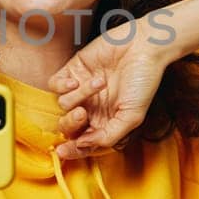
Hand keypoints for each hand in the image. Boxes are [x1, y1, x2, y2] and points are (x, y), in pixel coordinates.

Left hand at [49, 25, 170, 159]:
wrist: (143, 47)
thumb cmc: (143, 82)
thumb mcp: (132, 116)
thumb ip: (108, 136)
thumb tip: (81, 145)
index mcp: (104, 122)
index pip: (82, 142)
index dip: (71, 149)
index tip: (63, 151)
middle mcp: (91, 108)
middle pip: (67, 126)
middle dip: (70, 123)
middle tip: (82, 113)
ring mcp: (81, 89)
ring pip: (63, 104)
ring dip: (80, 95)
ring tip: (101, 83)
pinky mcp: (74, 70)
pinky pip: (55, 85)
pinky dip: (63, 85)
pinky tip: (78, 80)